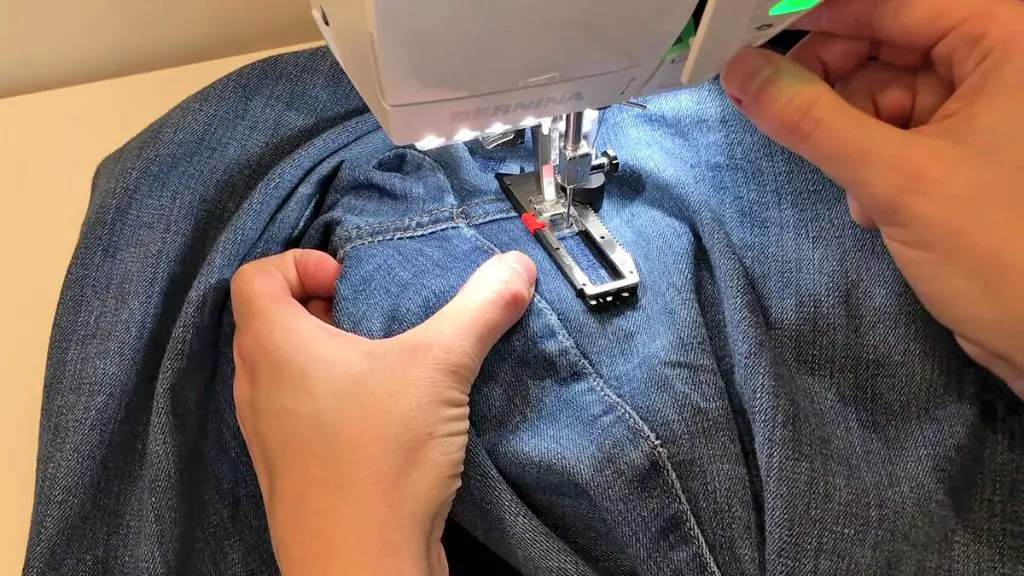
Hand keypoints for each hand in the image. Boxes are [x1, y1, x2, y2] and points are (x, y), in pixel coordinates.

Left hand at [229, 248, 535, 574]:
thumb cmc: (381, 456)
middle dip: (323, 307)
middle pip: (271, 321)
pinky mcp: (293, 473)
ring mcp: (270, 435)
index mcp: (273, 346)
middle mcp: (258, 387)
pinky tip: (388, 418)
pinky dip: (334, 400)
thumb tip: (517, 264)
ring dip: (331, 357)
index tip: (351, 282)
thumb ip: (480, 309)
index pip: (255, 277)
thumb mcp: (440, 367)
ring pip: (288, 372)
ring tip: (388, 365)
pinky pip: (300, 414)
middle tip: (375, 317)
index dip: (300, 263)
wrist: (362, 567)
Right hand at [720, 0, 1023, 393]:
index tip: (758, 49)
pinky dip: (874, 166)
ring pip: (881, 97)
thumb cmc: (1002, 254)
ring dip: (855, 143)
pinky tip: (877, 205)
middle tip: (798, 125)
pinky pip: (895, 134)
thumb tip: (744, 75)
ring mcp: (983, 111)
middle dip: (839, 96)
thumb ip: (811, 121)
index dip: (821, 27)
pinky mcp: (965, 152)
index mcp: (1005, 42)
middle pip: (883, 49)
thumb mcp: (895, 178)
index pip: (891, 7)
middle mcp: (998, 66)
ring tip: (864, 193)